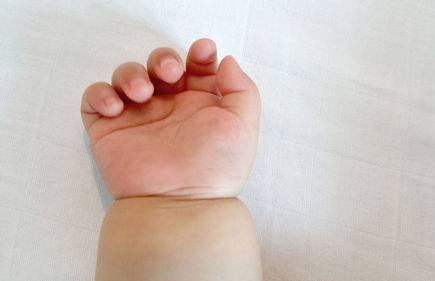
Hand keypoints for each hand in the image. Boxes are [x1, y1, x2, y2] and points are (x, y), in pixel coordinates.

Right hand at [81, 39, 259, 199]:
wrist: (180, 203)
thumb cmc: (214, 168)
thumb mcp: (243, 126)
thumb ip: (242, 89)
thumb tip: (226, 61)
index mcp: (200, 105)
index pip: (197, 68)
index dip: (199, 54)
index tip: (203, 51)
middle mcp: (169, 108)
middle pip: (159, 65)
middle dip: (163, 58)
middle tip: (170, 72)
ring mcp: (138, 117)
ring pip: (127, 76)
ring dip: (131, 73)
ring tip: (142, 93)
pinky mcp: (109, 130)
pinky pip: (94, 100)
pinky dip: (99, 94)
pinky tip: (116, 107)